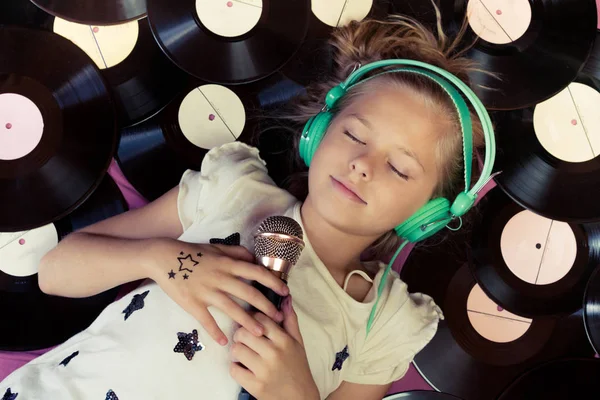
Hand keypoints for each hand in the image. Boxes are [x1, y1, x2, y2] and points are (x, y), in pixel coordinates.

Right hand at [147, 238, 288, 345]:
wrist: (165, 258)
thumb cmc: (193, 253)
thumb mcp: (217, 248)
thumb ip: (237, 253)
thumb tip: (254, 259)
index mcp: (228, 264)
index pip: (256, 273)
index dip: (272, 283)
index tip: (285, 293)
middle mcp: (221, 278)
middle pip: (248, 293)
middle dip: (265, 307)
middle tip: (278, 319)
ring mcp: (207, 291)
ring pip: (232, 308)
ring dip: (247, 322)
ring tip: (260, 334)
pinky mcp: (193, 303)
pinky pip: (206, 320)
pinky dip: (215, 332)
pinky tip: (224, 342)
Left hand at [229, 294, 319, 399]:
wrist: (300, 399)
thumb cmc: (298, 369)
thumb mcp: (298, 343)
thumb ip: (290, 320)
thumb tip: (286, 298)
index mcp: (284, 340)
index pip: (259, 319)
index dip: (252, 320)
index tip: (253, 325)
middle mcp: (274, 353)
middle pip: (243, 332)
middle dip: (241, 335)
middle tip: (245, 340)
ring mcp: (264, 370)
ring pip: (236, 350)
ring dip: (237, 352)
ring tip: (245, 355)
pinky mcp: (255, 386)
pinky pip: (234, 370)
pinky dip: (236, 369)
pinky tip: (244, 369)